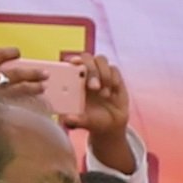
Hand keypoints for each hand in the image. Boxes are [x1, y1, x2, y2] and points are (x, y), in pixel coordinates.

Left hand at [77, 51, 134, 170]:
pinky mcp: (115, 77)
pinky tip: (112, 91)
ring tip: (105, 94)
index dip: (72, 60)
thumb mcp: (82, 122)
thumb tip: (68, 119)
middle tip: (94, 88)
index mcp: (73, 80)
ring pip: (101, 60)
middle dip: (91, 70)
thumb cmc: (91, 120)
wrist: (111, 124)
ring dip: (103, 74)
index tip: (75, 64)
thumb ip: (75, 121)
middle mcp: (86, 74)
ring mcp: (101, 74)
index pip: (71, 62)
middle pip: (86, 57)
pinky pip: (114, 69)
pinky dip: (114, 78)